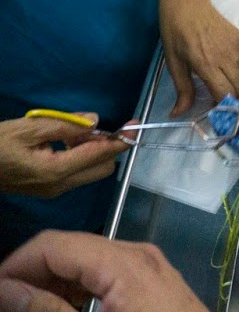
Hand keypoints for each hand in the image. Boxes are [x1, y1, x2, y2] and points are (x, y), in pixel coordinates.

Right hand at [0, 117, 126, 197]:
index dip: (120, 139)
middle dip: (106, 147)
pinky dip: (80, 157)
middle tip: (89, 128)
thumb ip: (66, 124)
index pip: (100, 155)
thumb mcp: (30, 127)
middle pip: (103, 168)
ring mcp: (55, 190)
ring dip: (92, 151)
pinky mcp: (49, 189)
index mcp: (56, 170)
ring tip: (72, 133)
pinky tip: (64, 143)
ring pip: (91, 171)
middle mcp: (60, 185)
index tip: (135, 125)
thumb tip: (95, 121)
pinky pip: (77, 173)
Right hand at [0, 232, 238, 311]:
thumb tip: (4, 291)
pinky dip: (72, 297)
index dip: (13, 269)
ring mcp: (148, 272)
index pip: (52, 245)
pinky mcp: (151, 291)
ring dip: (47, 290)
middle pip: (66, 251)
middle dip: (27, 280)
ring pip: (82, 266)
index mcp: (125, 264)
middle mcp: (137, 257)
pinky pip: (101, 280)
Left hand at [159, 0, 238, 116]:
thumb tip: (179, 114)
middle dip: (234, 101)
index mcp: (206, 64)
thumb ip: (182, 89)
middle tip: (222, 100)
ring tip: (231, 88)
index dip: (223, 107)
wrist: (188, 4)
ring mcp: (238, 48)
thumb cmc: (175, 33)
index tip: (215, 110)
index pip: (226, 94)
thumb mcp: (173, 63)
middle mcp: (226, 57)